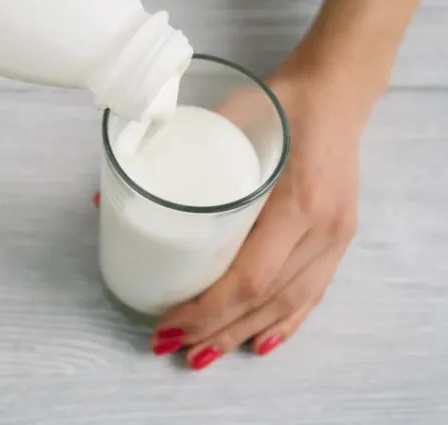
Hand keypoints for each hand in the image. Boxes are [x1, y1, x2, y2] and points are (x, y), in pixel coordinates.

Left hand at [149, 54, 369, 368]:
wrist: (337, 92)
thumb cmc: (279, 102)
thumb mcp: (229, 118)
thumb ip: (174, 151)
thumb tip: (108, 191)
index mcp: (299, 201)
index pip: (251, 277)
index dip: (208, 310)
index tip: (168, 321)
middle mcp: (324, 228)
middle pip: (265, 300)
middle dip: (214, 330)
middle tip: (169, 344)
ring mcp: (337, 236)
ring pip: (288, 304)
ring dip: (241, 334)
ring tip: (201, 354)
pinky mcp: (340, 238)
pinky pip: (313, 294)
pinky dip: (284, 323)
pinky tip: (259, 342)